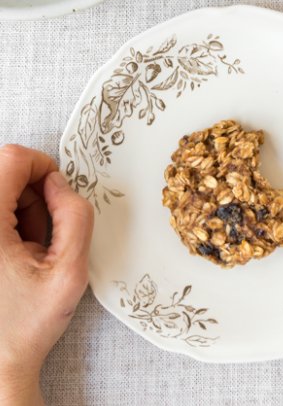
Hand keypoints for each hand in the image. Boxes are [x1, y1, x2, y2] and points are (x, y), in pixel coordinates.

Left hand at [0, 145, 93, 405]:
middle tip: (42, 235)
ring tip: (27, 250)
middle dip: (33, 195)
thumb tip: (60, 185)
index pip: (11, 158)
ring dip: (21, 210)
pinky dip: (8, 222)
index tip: (57, 192)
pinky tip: (13, 253)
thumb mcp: (70, 272)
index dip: (43, 166)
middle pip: (4, 172)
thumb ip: (75, 217)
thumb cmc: (25, 326)